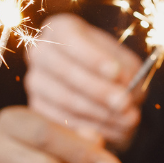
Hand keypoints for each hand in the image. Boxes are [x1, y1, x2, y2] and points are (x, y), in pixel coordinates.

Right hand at [26, 13, 143, 149]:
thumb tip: (125, 93)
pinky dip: (89, 131)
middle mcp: (39, 53)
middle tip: (125, 103)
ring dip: (99, 113)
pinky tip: (113, 133)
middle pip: (64, 71)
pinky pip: (60, 124)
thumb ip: (128, 74)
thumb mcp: (126, 64)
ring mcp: (35, 83)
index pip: (70, 39)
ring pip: (63, 100)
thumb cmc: (115, 70)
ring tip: (128, 120)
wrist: (103, 90)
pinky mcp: (36, 111)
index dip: (93, 57)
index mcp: (59, 29)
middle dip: (98, 90)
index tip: (116, 73)